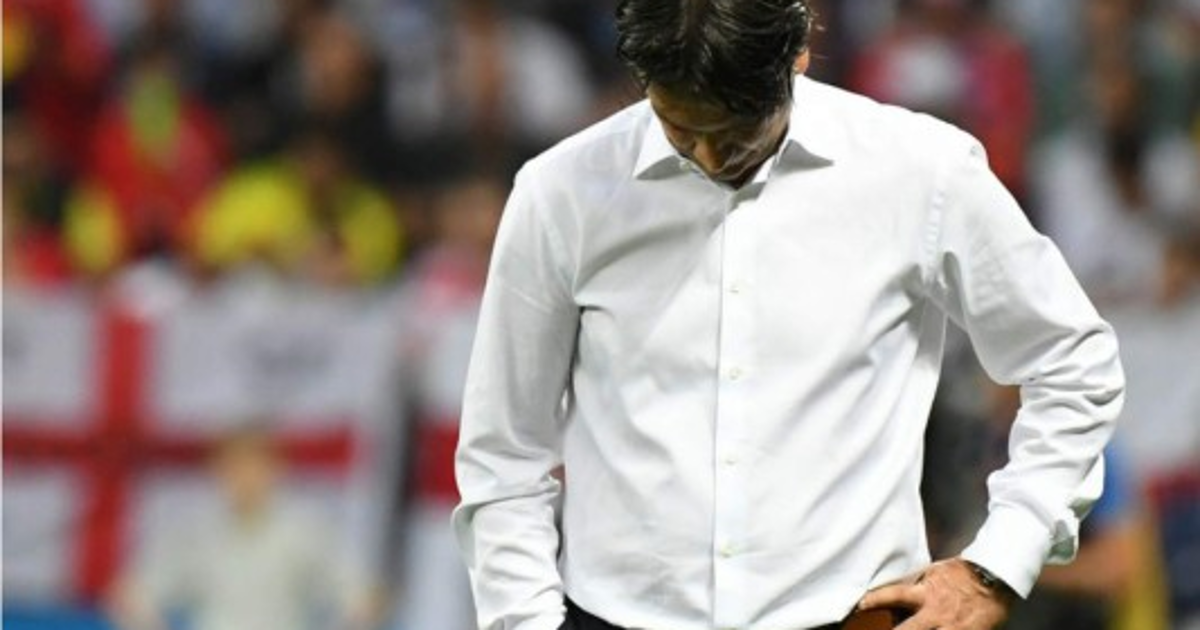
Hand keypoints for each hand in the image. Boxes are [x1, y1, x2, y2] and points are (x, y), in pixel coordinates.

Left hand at [857, 558, 1013, 629]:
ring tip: (909, 629)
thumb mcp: (933, 572)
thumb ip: (914, 584)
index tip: (858, 606)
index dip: (872, 601)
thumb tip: (893, 596)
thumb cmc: (963, 573)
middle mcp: (934, 613)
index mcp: (924, 593)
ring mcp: (950, 628)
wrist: (997, 578)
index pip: (891, 596)